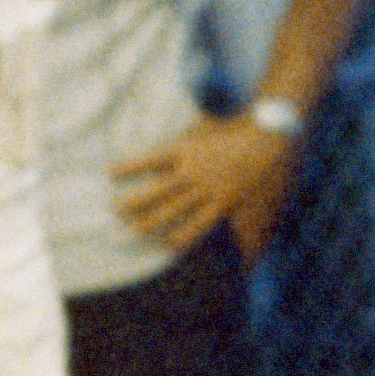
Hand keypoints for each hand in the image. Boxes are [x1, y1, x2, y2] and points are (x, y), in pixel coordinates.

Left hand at [109, 115, 287, 254]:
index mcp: (185, 150)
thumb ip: (185, 138)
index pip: (151, 159)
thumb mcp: (203, 130)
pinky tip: (170, 244)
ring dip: (153, 220)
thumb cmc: (232, 134)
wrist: (265, 142)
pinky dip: (184, 234)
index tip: (109, 173)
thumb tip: (170, 138)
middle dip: (134, 200)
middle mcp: (192, 171)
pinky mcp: (221, 203)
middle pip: (157, 189)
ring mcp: (206, 189)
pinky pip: (200, 223)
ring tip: (135, 231)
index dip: (129, 166)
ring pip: (174, 209)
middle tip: (115, 210)